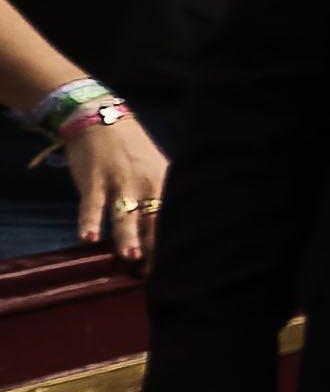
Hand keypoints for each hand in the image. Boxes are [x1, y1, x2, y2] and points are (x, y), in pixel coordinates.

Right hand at [58, 103, 165, 259]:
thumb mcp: (156, 169)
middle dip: (155, 246)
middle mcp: (146, 184)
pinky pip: (91, 205)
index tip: (178, 266)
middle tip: (154, 271)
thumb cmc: (132, 152)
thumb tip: (173, 228)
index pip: (174, 216)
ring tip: (130, 257)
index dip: (175, 241)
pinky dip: (89, 221)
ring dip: (127, 235)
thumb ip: (162, 196)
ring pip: (125, 213)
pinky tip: (88, 238)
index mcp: (164, 183)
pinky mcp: (94, 181)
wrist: (102, 119)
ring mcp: (119, 182)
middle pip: (153, 219)